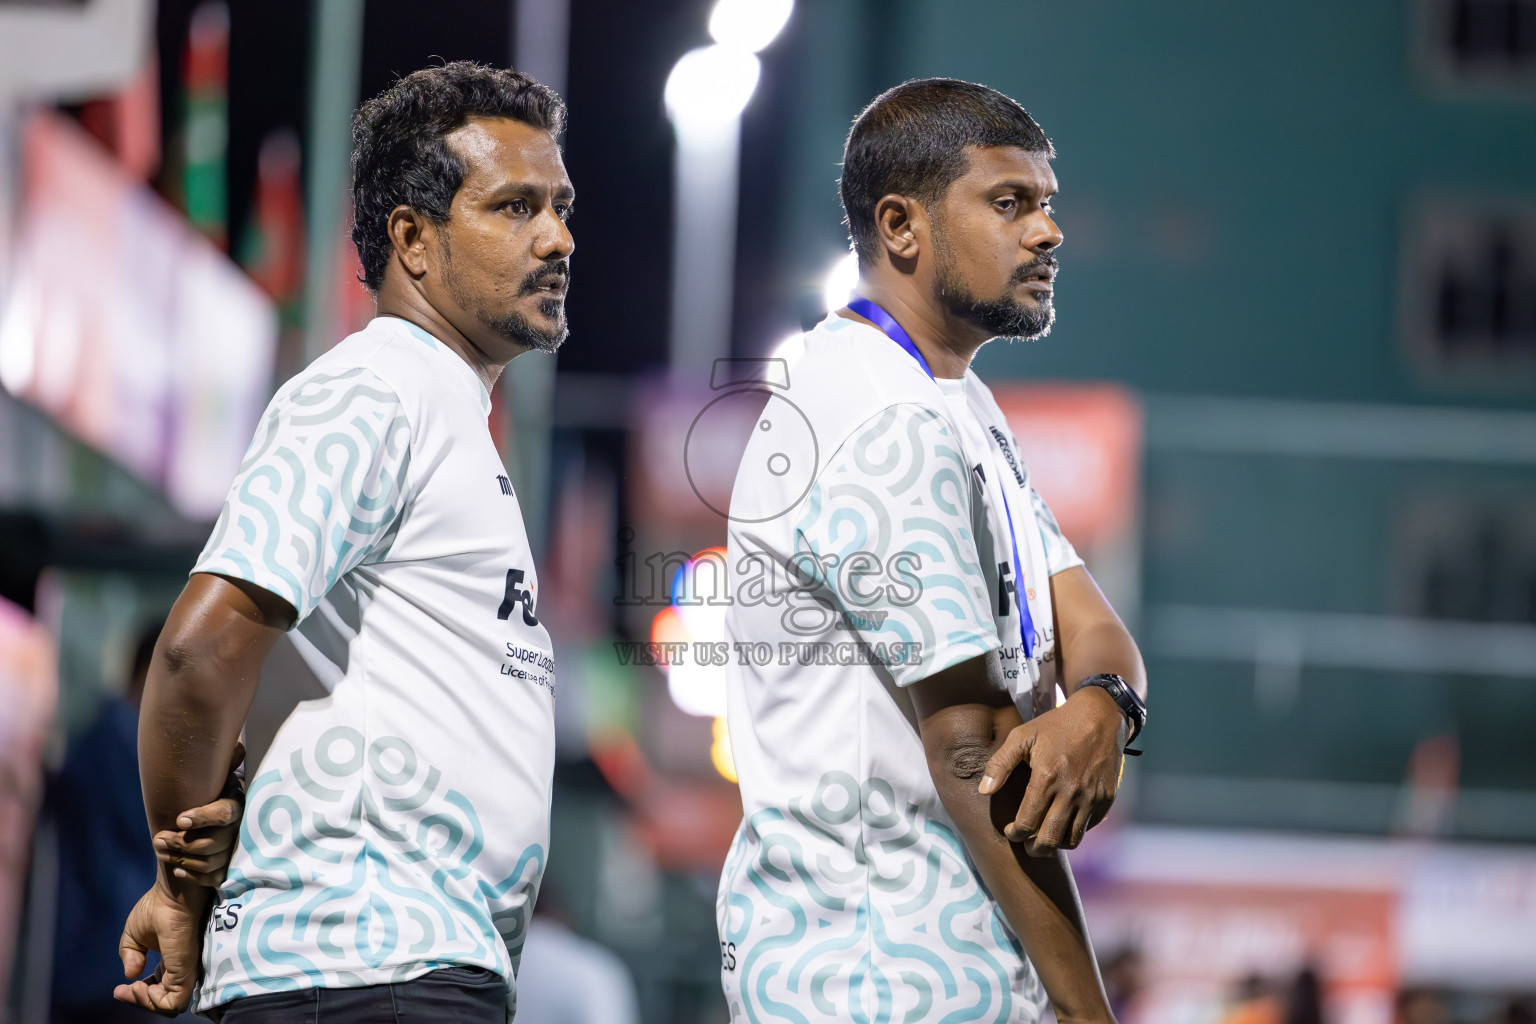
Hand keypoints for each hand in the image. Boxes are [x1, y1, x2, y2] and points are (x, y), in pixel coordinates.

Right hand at [114, 881, 210, 1013]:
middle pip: (163, 1002)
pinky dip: (152, 1001)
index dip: (137, 995)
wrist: (172, 893)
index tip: (119, 989)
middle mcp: (180, 969)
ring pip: (168, 1006)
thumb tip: (131, 974)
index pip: (158, 990)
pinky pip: (173, 1002)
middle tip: (126, 990)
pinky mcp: (186, 971)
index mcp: (171, 962)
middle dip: (139, 1001)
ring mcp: (185, 971)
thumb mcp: (133, 936)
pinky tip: (140, 984)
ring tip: (134, 987)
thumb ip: (131, 956)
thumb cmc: (156, 907)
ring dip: (144, 1002)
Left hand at [154, 742, 245, 886]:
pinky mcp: (229, 869)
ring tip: (160, 848)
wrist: (203, 822)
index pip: (224, 814)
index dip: (204, 817)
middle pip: (212, 843)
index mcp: (236, 803)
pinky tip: (177, 867)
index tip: (180, 819)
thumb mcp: (212, 776)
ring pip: (209, 862)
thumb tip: (237, 745)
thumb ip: (221, 763)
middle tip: (157, 838)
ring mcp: (236, 850)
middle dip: (181, 842)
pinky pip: (212, 879)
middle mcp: (240, 828)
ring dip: (180, 857)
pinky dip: (192, 876)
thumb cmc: (205, 793)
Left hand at [977, 686, 1125, 855]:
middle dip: (1033, 849)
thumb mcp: (1022, 736)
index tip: (1010, 831)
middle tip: (1026, 844)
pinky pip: (1088, 827)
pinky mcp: (1106, 799)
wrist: (1098, 717)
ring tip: (1044, 836)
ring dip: (1055, 843)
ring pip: (1072, 840)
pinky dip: (1074, 830)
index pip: (1027, 823)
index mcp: (1047, 777)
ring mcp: (1092, 797)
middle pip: (1049, 840)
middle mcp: (1071, 792)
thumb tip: (984, 791)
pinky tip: (1063, 821)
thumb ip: (1000, 764)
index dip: (1014, 833)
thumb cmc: (1055, 725)